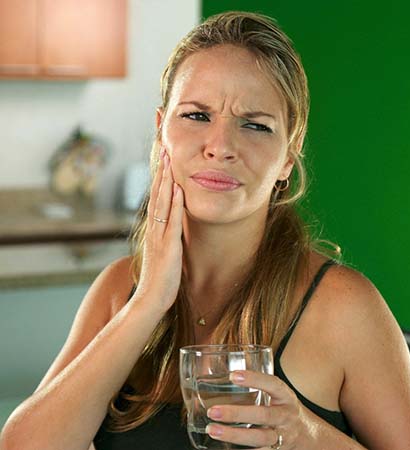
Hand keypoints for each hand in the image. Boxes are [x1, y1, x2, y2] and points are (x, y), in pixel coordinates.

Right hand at [133, 147, 184, 310]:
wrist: (150, 299)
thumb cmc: (159, 279)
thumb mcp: (163, 253)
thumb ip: (166, 238)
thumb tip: (173, 227)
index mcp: (154, 230)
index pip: (156, 199)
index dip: (160, 179)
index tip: (163, 160)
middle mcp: (154, 229)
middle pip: (156, 195)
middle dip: (161, 171)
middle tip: (163, 149)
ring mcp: (159, 237)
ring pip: (161, 203)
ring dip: (165, 181)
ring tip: (169, 160)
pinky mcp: (168, 247)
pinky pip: (171, 221)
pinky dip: (174, 204)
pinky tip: (177, 189)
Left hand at [205, 370, 305, 448]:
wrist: (308, 435)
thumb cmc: (284, 407)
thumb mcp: (278, 393)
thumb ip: (259, 385)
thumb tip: (227, 374)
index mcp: (285, 396)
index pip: (272, 384)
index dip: (254, 379)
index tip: (232, 376)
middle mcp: (285, 416)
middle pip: (263, 415)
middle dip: (236, 413)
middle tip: (213, 411)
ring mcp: (283, 436)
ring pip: (259, 438)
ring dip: (233, 435)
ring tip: (212, 429)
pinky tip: (224, 448)